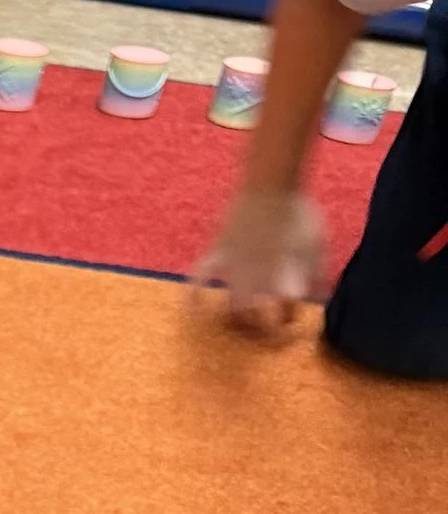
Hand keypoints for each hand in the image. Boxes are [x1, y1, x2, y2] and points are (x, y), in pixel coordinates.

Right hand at [192, 188, 329, 333]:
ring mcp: (236, 266)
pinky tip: (192, 310)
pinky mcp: (218, 254)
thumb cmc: (298, 211)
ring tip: (241, 324)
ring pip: (231, 306)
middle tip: (266, 330)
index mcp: (286, 273)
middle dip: (261, 329)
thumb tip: (322, 298)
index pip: (287, 310)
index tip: (292, 317)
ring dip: (236, 319)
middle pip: (256, 318)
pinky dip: (193, 295)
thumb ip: (320, 273)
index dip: (290, 318)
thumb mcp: (318, 242)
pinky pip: (199, 278)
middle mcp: (260, 275)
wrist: (271, 183)